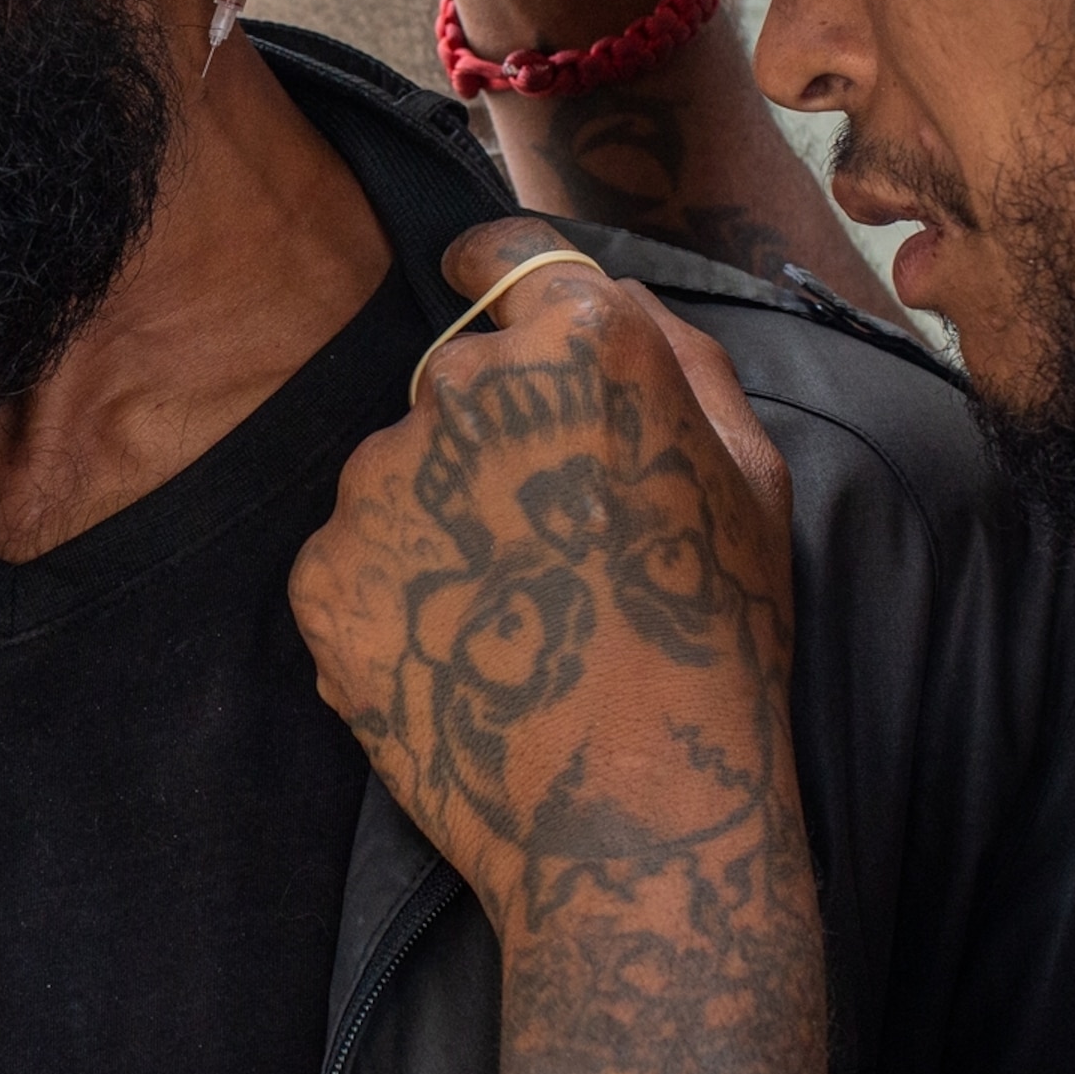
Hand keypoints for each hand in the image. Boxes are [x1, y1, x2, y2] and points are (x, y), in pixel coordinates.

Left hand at [291, 216, 836, 1073]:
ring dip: (438, 522)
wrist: (630, 816)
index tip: (493, 308)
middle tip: (552, 543)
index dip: (497, 279)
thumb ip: (674, 352)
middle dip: (490, 439)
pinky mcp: (326, 576)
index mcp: (580, 346)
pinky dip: (394, 597)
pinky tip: (462, 656)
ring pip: (397, 475)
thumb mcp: (748, 474)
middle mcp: (460, 391)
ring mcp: (379, 486)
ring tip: (516, 618)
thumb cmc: (714, 642)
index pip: (504, 257)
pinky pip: (353, 561)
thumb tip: (592, 287)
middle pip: (451, 381)